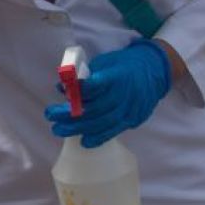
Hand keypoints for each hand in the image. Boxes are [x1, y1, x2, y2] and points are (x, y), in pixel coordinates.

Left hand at [45, 39, 172, 147]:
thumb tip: (62, 88)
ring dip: (79, 128)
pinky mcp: (133, 118)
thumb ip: (85, 76)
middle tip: (51, 116)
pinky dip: (99, 137)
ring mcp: (130, 108)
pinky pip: (115, 130)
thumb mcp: (104, 62)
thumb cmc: (123, 65)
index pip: (96, 85)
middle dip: (70, 114)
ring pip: (103, 122)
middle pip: (95, 107)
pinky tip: (84, 142)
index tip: (63, 91)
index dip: (79, 90)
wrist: (153, 70)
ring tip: (59, 130)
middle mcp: (124, 93)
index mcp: (116, 75)